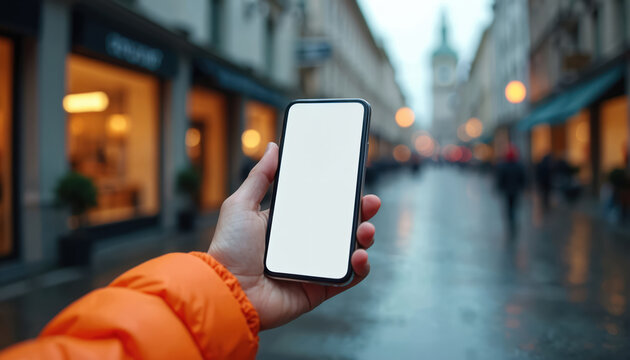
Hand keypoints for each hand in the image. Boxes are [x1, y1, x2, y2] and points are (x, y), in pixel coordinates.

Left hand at [208, 142, 380, 329]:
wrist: (226, 290)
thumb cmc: (229, 249)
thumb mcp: (241, 204)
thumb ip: (260, 177)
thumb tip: (273, 147)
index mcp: (288, 225)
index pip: (321, 206)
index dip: (340, 195)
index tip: (353, 181)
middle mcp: (303, 245)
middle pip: (341, 226)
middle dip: (360, 213)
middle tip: (370, 202)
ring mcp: (313, 267)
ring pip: (349, 250)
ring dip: (364, 238)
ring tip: (366, 230)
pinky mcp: (318, 289)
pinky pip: (347, 278)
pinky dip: (360, 268)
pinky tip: (359, 255)